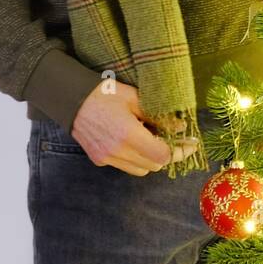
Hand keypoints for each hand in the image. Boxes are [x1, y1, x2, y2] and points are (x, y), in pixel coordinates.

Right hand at [70, 79, 199, 173]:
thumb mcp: (136, 98)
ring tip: (154, 139)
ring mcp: (106, 158)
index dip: (179, 151)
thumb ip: (159, 116)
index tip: (190, 143)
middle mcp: (116, 151)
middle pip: (153, 165)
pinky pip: (125, 166)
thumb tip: (181, 128)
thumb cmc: (105, 93)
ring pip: (140, 170)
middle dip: (167, 154)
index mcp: (127, 134)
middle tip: (176, 139)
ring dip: (151, 158)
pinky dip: (135, 158)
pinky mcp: (99, 160)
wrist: (71, 99)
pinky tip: (136, 142)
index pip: (162, 155)